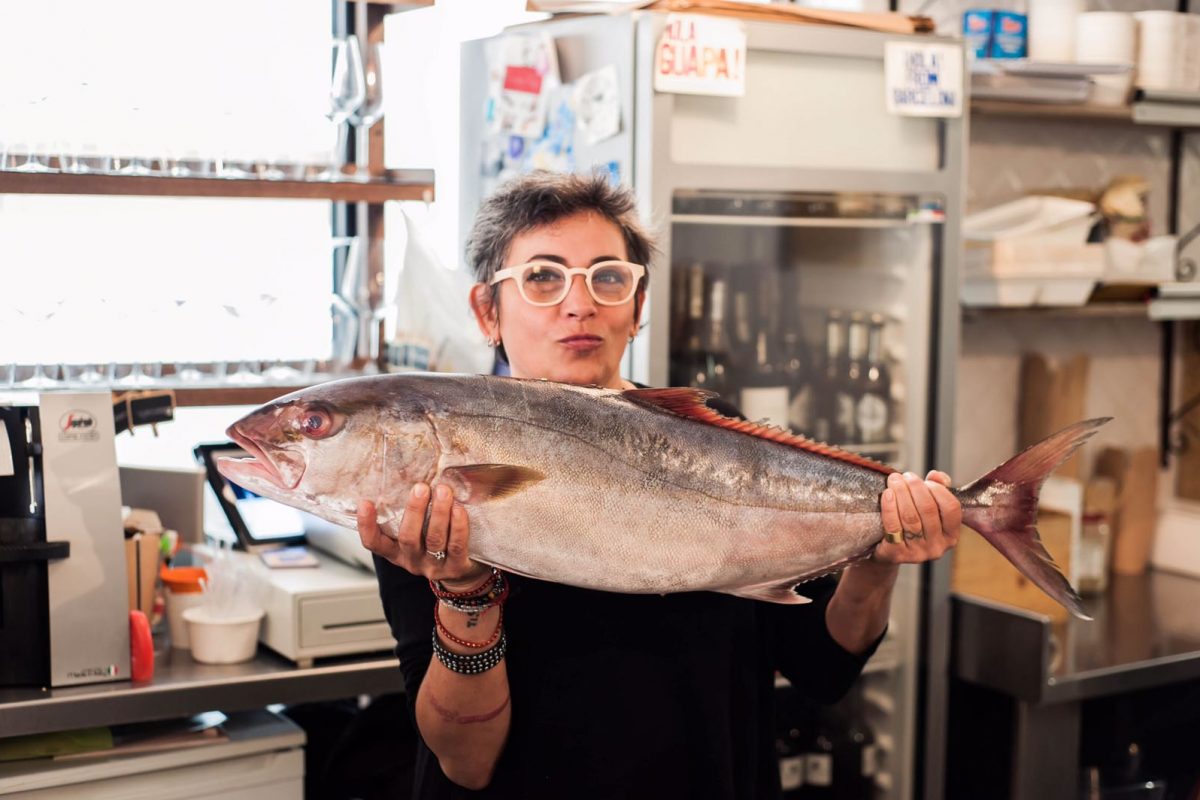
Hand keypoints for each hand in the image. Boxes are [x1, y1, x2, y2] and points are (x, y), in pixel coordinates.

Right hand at [357, 483, 489, 587]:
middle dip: (414, 511)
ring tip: (443, 491)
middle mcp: (412, 560)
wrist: (464, 573)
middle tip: (420, 487)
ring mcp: (434, 566)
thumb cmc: (436, 543)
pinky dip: (458, 526)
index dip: (366, 525)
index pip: (374, 543)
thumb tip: (406, 474)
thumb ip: (410, 513)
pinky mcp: (457, 568)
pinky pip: (457, 546)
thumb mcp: (417, 532)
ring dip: (438, 513)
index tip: (364, 503)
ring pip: (434, 539)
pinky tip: (459, 508)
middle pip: (408, 538)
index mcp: (396, 552)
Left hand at [875, 470, 961, 563]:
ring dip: (901, 493)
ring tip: (894, 480)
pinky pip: (893, 526)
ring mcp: (918, 552)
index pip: (951, 508)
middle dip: (915, 487)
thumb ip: (938, 489)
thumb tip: (937, 476)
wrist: (888, 550)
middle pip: (928, 509)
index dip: (939, 490)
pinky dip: (889, 507)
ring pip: (910, 517)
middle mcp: (937, 546)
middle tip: (905, 476)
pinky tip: (887, 494)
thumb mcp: (930, 509)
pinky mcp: (897, 554)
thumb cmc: (912, 524)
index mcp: (950, 535)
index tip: (926, 480)